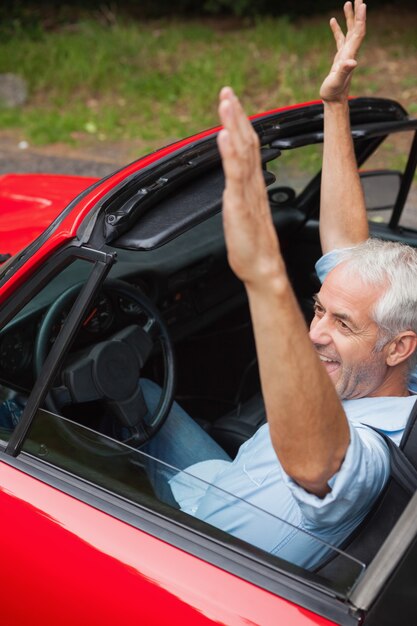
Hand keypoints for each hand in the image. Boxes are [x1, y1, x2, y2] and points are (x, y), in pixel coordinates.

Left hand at [217, 87, 282, 286]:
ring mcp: (246, 193)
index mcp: (252, 185)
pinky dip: (230, 154)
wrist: (261, 268)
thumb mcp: (241, 213)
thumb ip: (239, 194)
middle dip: (236, 115)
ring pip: (242, 152)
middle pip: (246, 142)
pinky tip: (224, 137)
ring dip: (233, 125)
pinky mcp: (240, 206)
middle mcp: (252, 184)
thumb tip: (234, 183)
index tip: (231, 103)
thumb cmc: (252, 246)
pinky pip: (236, 176)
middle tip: (227, 92)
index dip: (239, 124)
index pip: (247, 147)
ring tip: (227, 102)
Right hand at [320, 0, 366, 102]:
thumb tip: (352, 62)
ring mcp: (345, 54)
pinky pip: (340, 39)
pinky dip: (337, 29)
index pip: (358, 33)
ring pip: (349, 31)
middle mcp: (350, 52)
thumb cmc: (334, 92)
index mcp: (349, 54)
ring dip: (349, 17)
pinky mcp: (339, 57)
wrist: (334, 100)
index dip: (361, 19)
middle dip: (357, 13)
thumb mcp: (337, 81)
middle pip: (356, 28)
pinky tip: (333, 20)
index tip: (362, 5)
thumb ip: (344, 71)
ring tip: (347, 3)